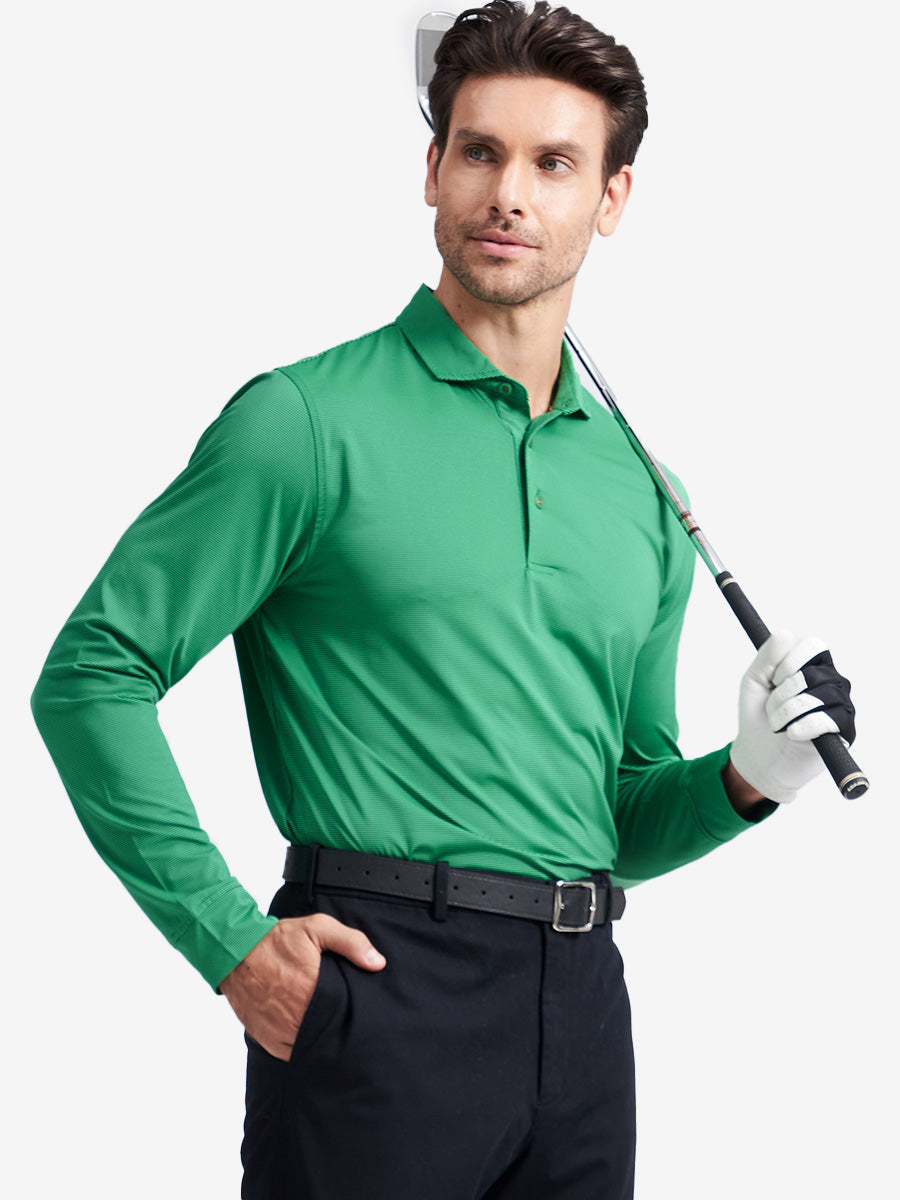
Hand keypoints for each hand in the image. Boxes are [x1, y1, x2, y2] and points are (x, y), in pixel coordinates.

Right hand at [219, 914, 385, 1059]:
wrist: (234, 951)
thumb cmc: (277, 939)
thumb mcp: (317, 928)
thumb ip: (351, 942)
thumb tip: (378, 963)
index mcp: (311, 988)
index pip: (344, 1014)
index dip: (355, 1016)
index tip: (365, 1014)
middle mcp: (295, 1014)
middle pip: (329, 1033)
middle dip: (341, 1030)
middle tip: (354, 1026)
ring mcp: (279, 1029)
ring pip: (311, 1046)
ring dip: (323, 1041)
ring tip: (335, 1033)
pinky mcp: (267, 1038)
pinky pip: (292, 1052)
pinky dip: (303, 1048)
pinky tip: (313, 1038)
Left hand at [730, 629, 855, 803]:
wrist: (759, 756)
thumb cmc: (758, 716)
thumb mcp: (754, 681)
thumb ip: (766, 656)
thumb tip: (785, 633)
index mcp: (813, 665)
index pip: (814, 644)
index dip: (790, 661)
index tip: (772, 679)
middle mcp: (832, 681)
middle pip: (814, 672)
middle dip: (783, 692)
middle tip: (770, 708)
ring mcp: (841, 705)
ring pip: (820, 696)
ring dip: (787, 711)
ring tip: (776, 724)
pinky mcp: (844, 731)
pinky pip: (829, 719)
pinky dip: (803, 726)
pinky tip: (791, 733)